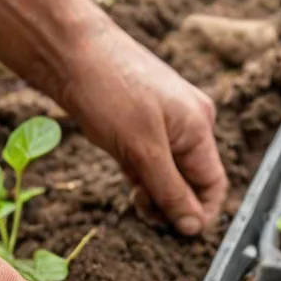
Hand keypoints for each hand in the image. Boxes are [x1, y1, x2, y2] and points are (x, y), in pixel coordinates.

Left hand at [55, 23, 226, 235]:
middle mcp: (190, 125)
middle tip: (143, 210)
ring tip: (132, 193)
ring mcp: (167, 123)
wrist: (66, 48)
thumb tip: (193, 228)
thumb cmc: (107, 90)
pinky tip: (125, 174)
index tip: (175, 231)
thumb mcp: (142, 150)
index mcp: (199, 127)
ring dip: (153, 192)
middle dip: (171, 203)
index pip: (213, 186)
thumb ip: (171, 192)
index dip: (199, 214)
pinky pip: (152, 161)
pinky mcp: (143, 123)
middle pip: (192, 182)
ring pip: (170, 174)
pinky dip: (141, 175)